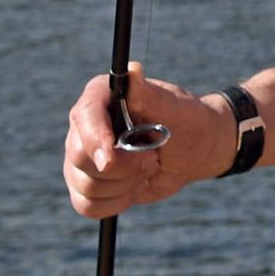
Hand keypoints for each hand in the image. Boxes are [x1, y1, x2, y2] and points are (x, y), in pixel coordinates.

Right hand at [61, 62, 230, 218]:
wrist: (195, 151)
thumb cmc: (188, 122)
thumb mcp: (175, 107)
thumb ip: (149, 94)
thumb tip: (131, 71)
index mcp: (102, 97)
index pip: (84, 117)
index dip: (94, 140)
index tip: (111, 159)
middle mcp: (85, 126)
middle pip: (79, 157)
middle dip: (122, 167)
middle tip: (152, 158)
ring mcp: (83, 156)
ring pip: (85, 185)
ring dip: (124, 185)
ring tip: (147, 167)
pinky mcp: (88, 182)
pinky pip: (86, 205)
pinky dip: (115, 203)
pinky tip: (134, 186)